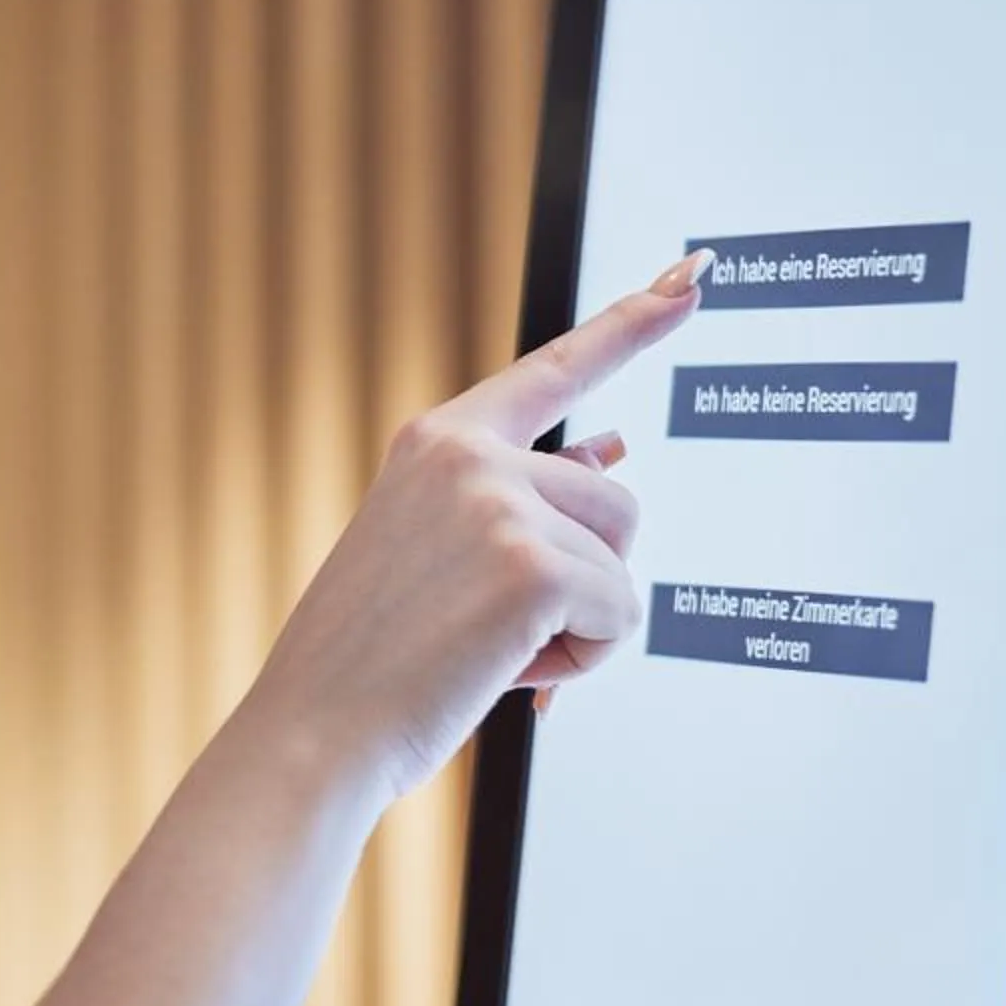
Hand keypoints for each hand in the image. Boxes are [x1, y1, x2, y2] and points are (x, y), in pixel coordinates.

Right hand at [230, 248, 713, 804]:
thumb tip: (621, 446)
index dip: (633, 323)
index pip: (556, 369)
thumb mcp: (441, 556)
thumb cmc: (373, 658)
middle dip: (584, 578)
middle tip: (489, 631)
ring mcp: (500, 501)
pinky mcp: (535, 564)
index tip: (692, 276)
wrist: (313, 729)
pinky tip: (504, 673)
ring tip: (489, 650)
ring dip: (581, 623)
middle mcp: (468, 453)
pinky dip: (580, 661)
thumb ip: (528, 496)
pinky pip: (620, 615)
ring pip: (622, 560)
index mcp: (438, 442)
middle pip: (616, 501)